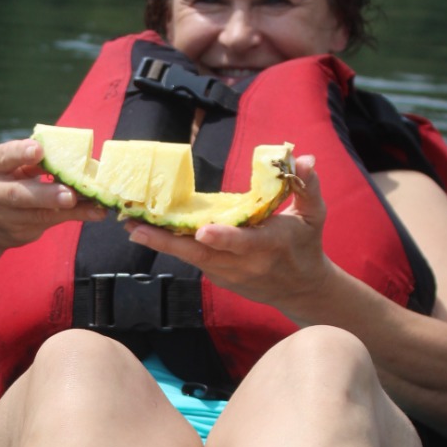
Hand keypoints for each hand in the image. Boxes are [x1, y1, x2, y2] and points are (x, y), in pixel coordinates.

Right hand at [0, 136, 105, 255]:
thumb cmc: (4, 182)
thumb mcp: (8, 166)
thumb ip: (31, 160)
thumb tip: (73, 154)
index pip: (3, 157)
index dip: (19, 153)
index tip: (39, 150)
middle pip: (18, 194)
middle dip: (46, 195)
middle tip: (70, 195)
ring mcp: (3, 217)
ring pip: (39, 214)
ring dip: (70, 210)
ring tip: (95, 206)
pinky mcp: (19, 234)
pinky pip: (51, 222)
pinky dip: (75, 216)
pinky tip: (96, 212)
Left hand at [125, 154, 332, 312]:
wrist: (300, 289)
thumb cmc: (307, 245)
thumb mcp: (314, 215)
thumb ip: (307, 186)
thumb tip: (305, 158)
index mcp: (269, 246)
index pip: (244, 243)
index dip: (223, 238)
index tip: (203, 232)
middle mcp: (244, 263)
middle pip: (202, 254)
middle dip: (168, 242)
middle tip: (137, 228)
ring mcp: (228, 274)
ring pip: (191, 259)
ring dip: (160, 243)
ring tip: (132, 226)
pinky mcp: (217, 277)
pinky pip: (192, 260)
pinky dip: (171, 247)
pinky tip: (147, 232)